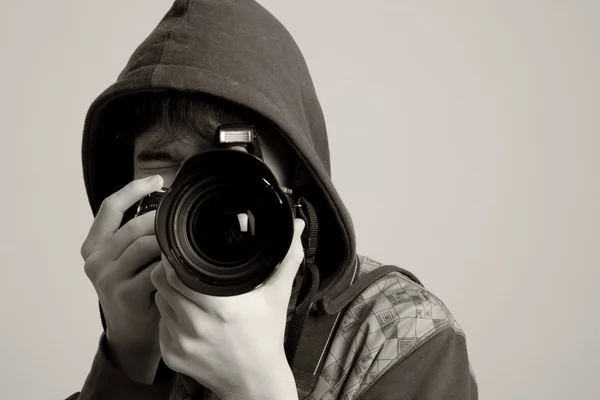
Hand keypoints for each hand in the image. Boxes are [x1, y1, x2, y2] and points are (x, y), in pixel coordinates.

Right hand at [80, 175, 164, 383]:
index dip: (134, 188)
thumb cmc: (136, 292)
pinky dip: (170, 265)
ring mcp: (107, 278)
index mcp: (93, 246)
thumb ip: (135, 237)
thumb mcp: (126, 261)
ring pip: (144, 246)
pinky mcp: (124, 294)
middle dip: (161, 220)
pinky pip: (153, 270)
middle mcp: (95, 260)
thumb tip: (165, 205)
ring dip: (167, 242)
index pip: (110, 207)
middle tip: (182, 220)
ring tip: (183, 244)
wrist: (132, 335)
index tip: (158, 179)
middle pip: (133, 226)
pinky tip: (180, 265)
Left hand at [150, 218, 304, 399]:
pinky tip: (189, 316)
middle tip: (183, 268)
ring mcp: (181, 342)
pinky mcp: (172, 356)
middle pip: (162, 283)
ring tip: (189, 293)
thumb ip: (286, 258)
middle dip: (169, 271)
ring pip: (160, 302)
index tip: (182, 253)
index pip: (176, 272)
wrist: (255, 380)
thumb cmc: (265, 337)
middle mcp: (197, 325)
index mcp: (221, 307)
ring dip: (169, 293)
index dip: (175, 259)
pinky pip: (161, 325)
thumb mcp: (277, 296)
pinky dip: (170, 317)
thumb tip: (296, 228)